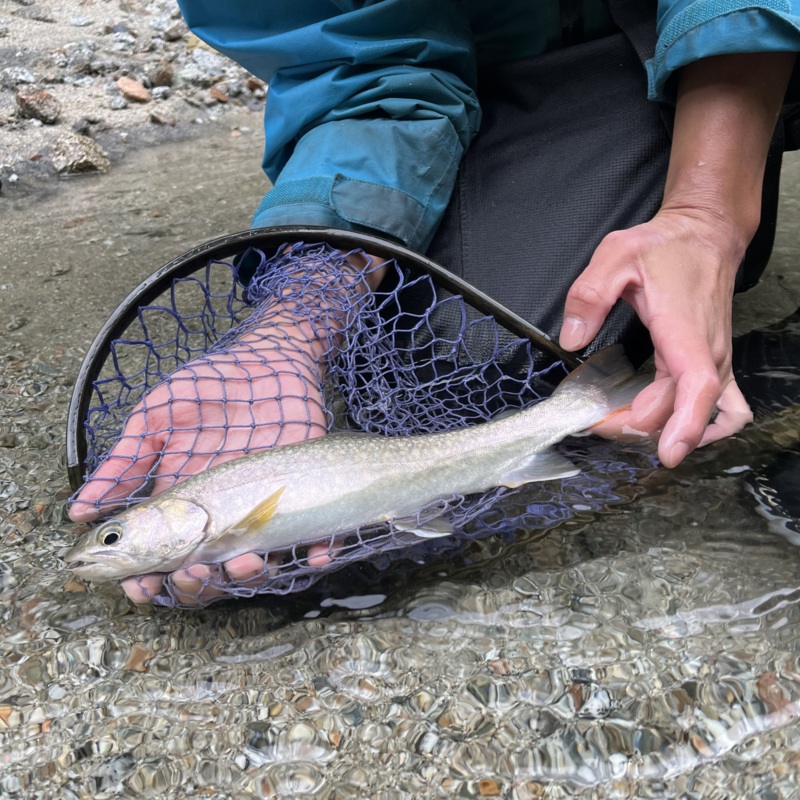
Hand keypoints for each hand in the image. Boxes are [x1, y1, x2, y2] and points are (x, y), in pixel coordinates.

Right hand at [68, 320, 335, 604]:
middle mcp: (224, 514)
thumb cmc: (207, 387)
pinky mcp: (304, 491)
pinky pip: (317, 534)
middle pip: (210, 571)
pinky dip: (319, 551)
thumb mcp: (155, 420)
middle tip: (192, 572)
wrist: (265, 359)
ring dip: (251, 576)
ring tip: (242, 563)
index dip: (152, 580)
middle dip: (198, 585)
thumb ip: (125, 462)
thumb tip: (80, 508)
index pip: (166, 557)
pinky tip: (316, 556)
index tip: (140, 587)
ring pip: (259, 564)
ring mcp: (265, 507)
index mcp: (186, 503)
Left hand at [560, 207, 751, 465]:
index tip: (667, 453)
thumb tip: (572, 338)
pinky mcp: (716, 363)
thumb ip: (589, 295)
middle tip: (594, 421)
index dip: (685, 424)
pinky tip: (674, 428)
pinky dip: (702, 424)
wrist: (705, 234)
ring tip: (623, 424)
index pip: (696, 385)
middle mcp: (707, 351)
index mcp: (684, 329)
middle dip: (637, 426)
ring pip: (702, 414)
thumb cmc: (666, 246)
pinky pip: (724, 407)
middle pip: (682, 409)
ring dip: (665, 428)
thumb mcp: (614, 256)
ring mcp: (716, 360)